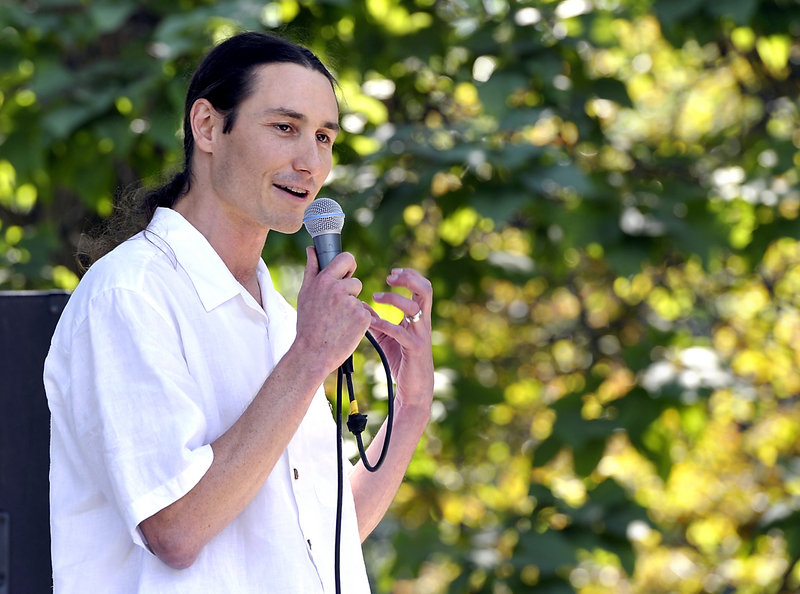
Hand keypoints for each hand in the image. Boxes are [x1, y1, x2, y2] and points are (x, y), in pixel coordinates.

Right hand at [295, 247, 371, 373]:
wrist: (313, 352)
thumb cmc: (307, 323)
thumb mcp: (305, 294)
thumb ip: (311, 268)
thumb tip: (311, 249)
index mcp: (324, 280)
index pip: (346, 258)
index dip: (349, 265)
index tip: (347, 273)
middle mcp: (338, 289)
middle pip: (356, 281)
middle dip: (350, 292)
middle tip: (336, 309)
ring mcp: (352, 304)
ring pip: (359, 299)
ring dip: (353, 308)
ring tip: (338, 321)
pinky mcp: (363, 317)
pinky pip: (365, 313)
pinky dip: (358, 321)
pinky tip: (345, 329)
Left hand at [368, 268, 433, 410]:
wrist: (414, 389)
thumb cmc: (401, 360)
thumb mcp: (387, 337)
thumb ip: (377, 321)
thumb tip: (361, 305)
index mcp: (420, 317)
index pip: (422, 287)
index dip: (409, 275)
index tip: (391, 273)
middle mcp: (424, 323)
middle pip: (425, 290)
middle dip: (408, 278)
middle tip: (389, 277)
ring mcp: (420, 335)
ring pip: (413, 307)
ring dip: (393, 298)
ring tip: (376, 296)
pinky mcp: (414, 349)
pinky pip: (399, 331)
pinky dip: (383, 323)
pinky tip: (370, 321)